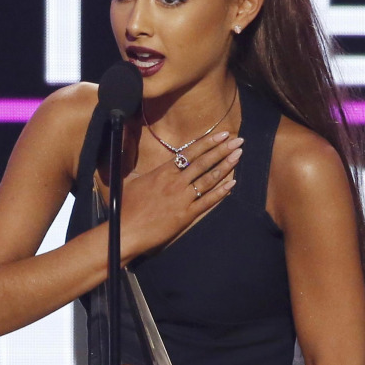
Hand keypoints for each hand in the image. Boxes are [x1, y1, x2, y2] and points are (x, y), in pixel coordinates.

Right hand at [120, 130, 243, 257]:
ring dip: (225, 166)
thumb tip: (131, 147)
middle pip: (203, 162)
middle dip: (222, 150)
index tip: (221, 134)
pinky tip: (232, 184)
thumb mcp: (130, 180)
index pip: (189, 152)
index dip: (207, 142)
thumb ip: (140, 166)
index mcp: (163, 172)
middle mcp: (175, 182)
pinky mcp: (186, 215)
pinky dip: (221, 192)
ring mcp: (182, 199)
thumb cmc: (125, 207)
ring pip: (208, 179)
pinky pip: (207, 201)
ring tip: (238, 155)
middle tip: (238, 141)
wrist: (126, 230)